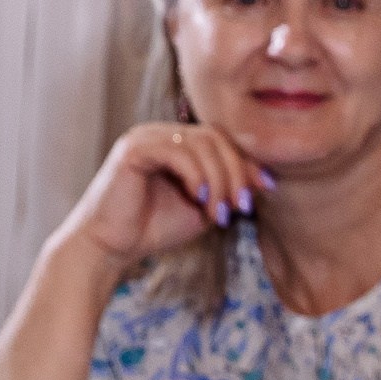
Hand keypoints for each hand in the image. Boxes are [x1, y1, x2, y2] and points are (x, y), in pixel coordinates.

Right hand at [58, 122, 272, 278]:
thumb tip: (266, 178)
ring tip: (217, 211)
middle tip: (240, 207)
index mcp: (177, 143)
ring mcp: (145, 137)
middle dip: (236, 173)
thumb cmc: (156, 227)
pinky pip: (176, 150)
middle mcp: (160, 134)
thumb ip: (230, 189)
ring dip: (219, 179)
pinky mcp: (133, 149)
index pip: (222, 140)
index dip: (247, 163)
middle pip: (216, 138)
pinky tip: (198, 198)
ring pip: (200, 143)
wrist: (114, 246)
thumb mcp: (206, 206)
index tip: (265, 190)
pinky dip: (195, 174)